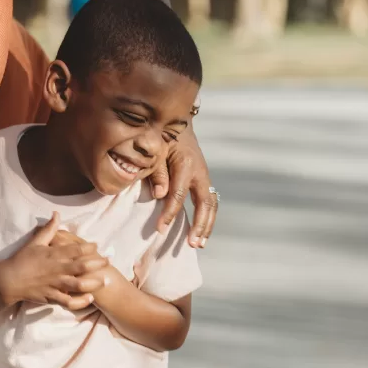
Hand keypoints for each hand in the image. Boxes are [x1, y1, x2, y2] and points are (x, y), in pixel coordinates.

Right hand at [0, 213, 108, 308]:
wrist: (9, 280)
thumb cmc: (22, 259)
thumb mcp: (35, 241)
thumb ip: (49, 229)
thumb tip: (57, 214)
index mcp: (53, 254)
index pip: (75, 249)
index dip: (89, 247)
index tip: (96, 245)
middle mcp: (57, 269)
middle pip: (82, 266)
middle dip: (97, 263)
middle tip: (108, 261)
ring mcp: (55, 284)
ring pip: (78, 284)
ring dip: (93, 282)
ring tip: (103, 280)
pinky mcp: (52, 296)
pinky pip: (69, 301)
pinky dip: (80, 301)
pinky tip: (90, 298)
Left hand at [149, 126, 215, 247]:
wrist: (176, 124)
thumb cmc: (161, 138)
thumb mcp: (155, 152)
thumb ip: (156, 172)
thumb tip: (159, 195)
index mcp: (186, 164)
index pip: (178, 194)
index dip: (170, 213)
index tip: (160, 229)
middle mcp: (200, 172)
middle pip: (205, 203)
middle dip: (199, 225)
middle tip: (191, 244)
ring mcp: (204, 176)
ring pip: (211, 204)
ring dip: (207, 225)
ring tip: (199, 244)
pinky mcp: (203, 179)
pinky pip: (209, 201)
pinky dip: (207, 218)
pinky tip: (201, 232)